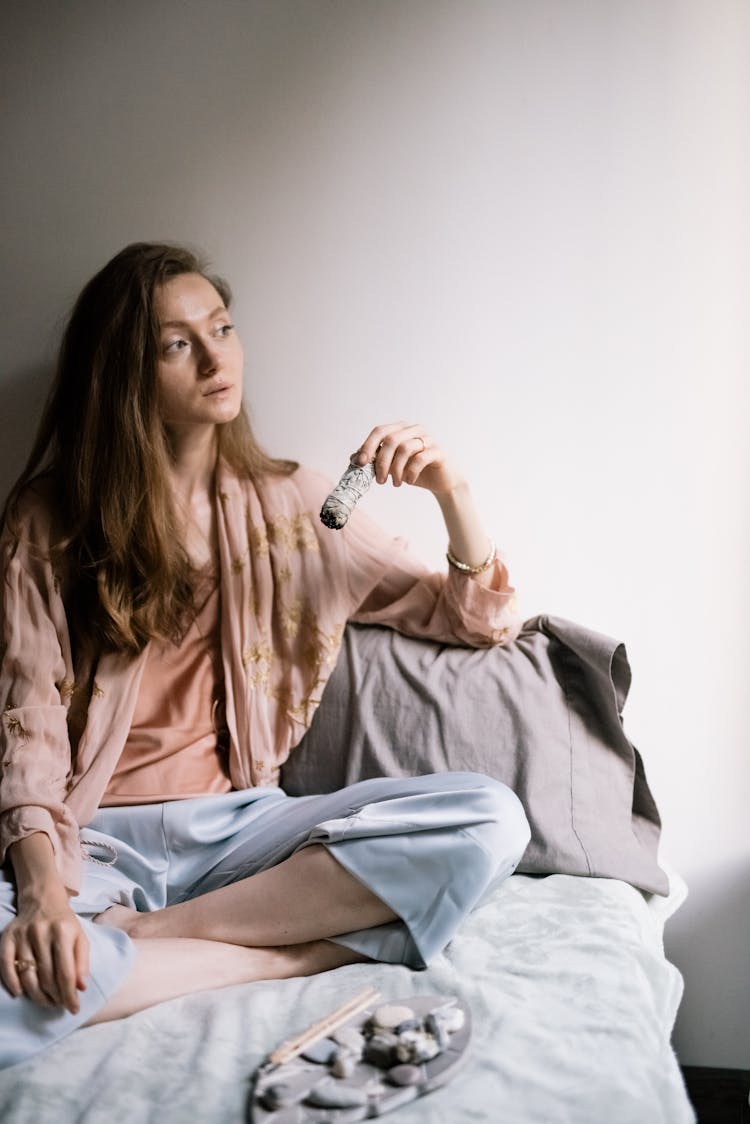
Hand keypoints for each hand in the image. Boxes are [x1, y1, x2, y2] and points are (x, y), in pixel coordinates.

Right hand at [0, 891, 89, 1013]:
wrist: (42, 899)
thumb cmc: (64, 923)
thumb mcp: (80, 937)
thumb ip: (82, 962)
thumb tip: (81, 988)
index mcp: (63, 932)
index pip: (66, 972)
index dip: (70, 994)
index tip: (74, 1009)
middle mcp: (41, 933)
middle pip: (47, 976)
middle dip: (55, 996)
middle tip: (59, 1005)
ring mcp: (22, 936)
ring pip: (27, 975)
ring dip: (37, 995)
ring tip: (47, 1002)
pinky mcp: (7, 938)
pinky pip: (6, 965)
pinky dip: (12, 983)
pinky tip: (20, 994)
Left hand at [354, 422, 463, 495]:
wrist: (441, 481)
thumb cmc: (414, 470)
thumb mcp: (391, 465)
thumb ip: (375, 459)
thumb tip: (353, 458)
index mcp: (401, 429)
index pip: (380, 431)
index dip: (368, 446)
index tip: (360, 463)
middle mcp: (414, 429)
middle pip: (391, 440)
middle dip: (381, 462)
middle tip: (379, 480)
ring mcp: (428, 438)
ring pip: (404, 448)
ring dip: (396, 469)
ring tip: (395, 484)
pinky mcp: (438, 451)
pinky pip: (420, 459)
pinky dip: (411, 472)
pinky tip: (409, 481)